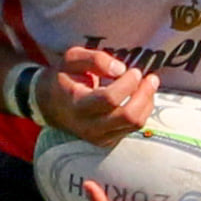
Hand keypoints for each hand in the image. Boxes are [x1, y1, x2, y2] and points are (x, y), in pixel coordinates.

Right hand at [37, 46, 158, 147]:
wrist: (50, 105)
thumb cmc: (64, 77)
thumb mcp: (72, 59)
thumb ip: (95, 59)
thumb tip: (120, 69)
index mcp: (77, 104)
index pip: (109, 99)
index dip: (127, 84)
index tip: (133, 70)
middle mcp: (88, 125)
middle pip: (128, 116)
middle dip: (144, 94)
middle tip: (150, 78)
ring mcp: (98, 137)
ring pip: (134, 124)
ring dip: (147, 102)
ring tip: (148, 85)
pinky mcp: (107, 141)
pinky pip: (133, 128)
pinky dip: (142, 111)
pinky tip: (140, 97)